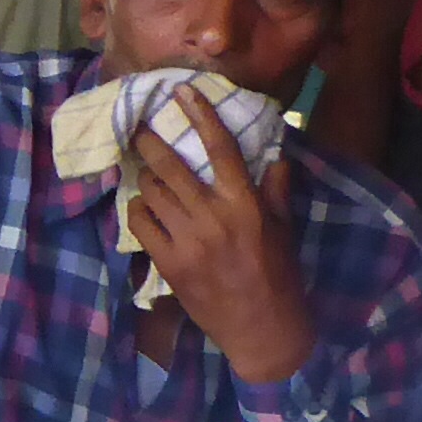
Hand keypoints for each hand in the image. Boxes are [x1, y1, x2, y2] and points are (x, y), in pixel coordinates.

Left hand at [126, 107, 313, 385]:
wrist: (262, 329)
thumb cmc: (278, 275)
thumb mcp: (283, 229)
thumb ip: (274, 190)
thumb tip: (275, 153)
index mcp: (247, 204)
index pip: (221, 149)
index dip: (200, 116)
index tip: (182, 92)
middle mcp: (215, 217)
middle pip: (172, 167)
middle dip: (149, 142)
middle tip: (138, 127)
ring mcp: (188, 241)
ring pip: (151, 193)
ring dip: (145, 180)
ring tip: (145, 174)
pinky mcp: (168, 263)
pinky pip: (140, 224)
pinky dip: (137, 210)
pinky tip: (143, 208)